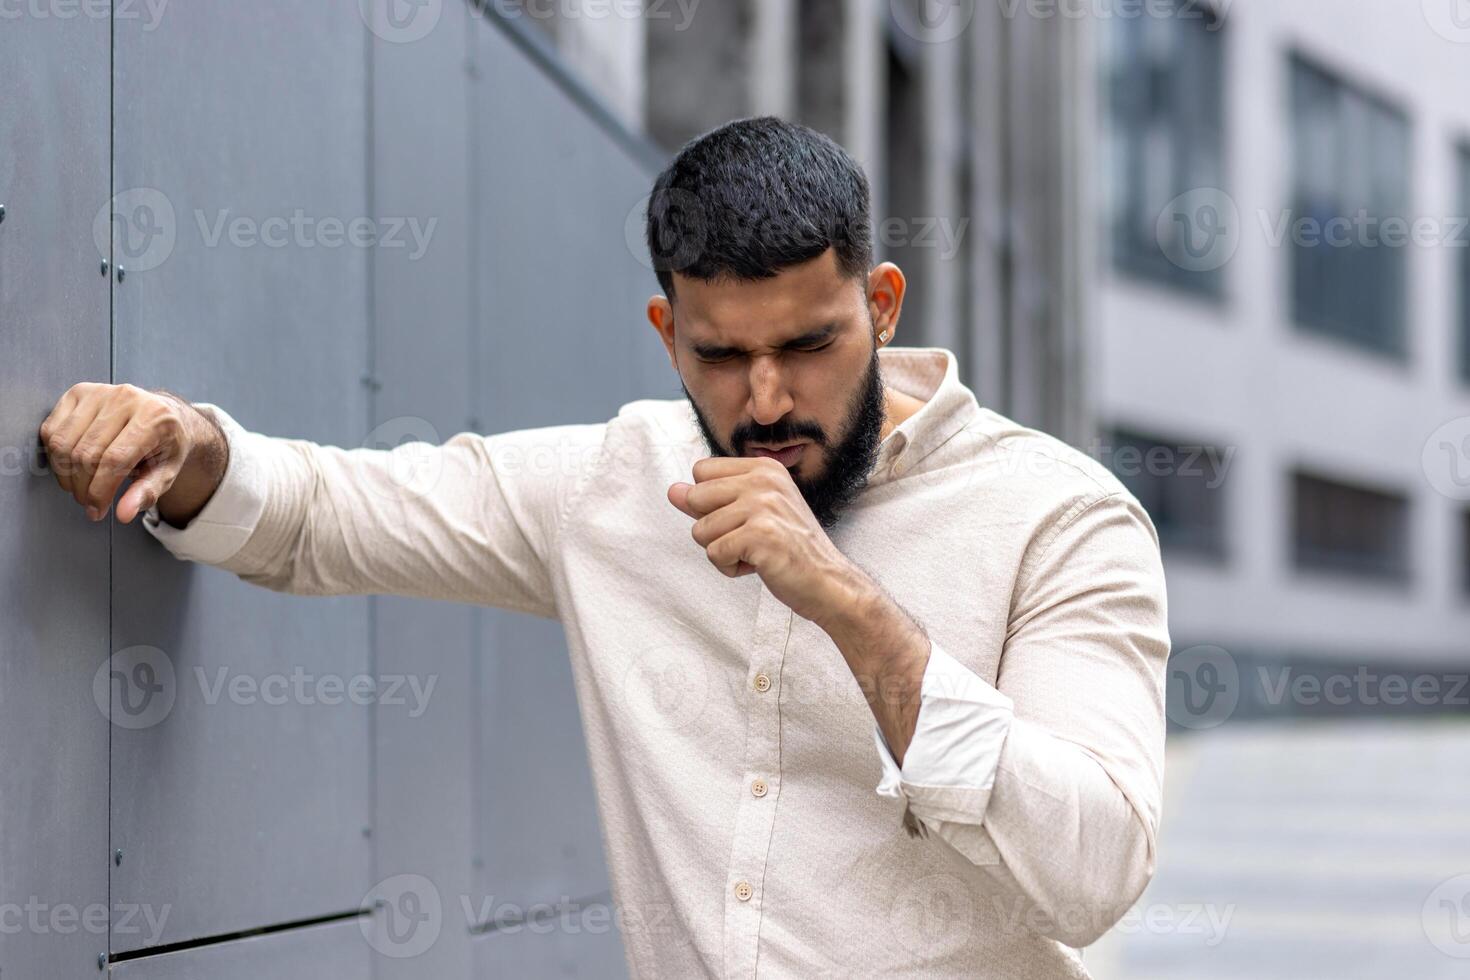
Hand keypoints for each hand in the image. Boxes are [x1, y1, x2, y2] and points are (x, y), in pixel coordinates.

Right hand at [38, 382, 215, 523]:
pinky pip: (52, 429)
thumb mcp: (167, 472)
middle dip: (82, 487)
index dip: (99, 491)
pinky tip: (71, 465)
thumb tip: (124, 514)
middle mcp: (126, 398)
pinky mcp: (79, 392)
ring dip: (65, 474)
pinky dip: (55, 455)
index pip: (114, 460)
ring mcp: (100, 392)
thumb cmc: (166, 445)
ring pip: (63, 442)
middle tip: (88, 503)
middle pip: (86, 453)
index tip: (97, 510)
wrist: (165, 414)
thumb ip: (148, 493)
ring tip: (80, 487)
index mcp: (154, 417)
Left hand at [667, 455, 856, 624]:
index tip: (743, 519)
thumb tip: (672, 491)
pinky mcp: (760, 534)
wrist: (828, 582)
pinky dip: (731, 568)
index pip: (701, 471)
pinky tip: (758, 566)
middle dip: (713, 529)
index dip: (711, 502)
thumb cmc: (789, 549)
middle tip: (748, 539)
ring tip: (756, 553)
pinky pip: (714, 553)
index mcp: (763, 468)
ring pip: (701, 530)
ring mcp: (763, 505)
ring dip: (723, 552)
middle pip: (695, 498)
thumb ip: (711, 501)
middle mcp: (763, 480)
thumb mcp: (752, 515)